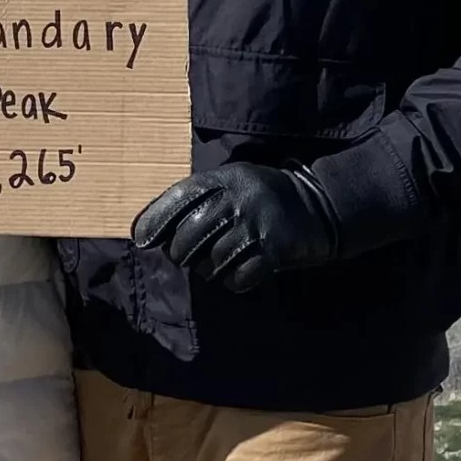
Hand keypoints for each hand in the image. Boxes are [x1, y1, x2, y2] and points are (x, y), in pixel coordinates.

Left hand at [132, 162, 338, 292]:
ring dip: (209, 269)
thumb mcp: (232, 182)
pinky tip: (240, 271)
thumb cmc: (262, 197)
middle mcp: (238, 200)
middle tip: (189, 256)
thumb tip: (147, 228)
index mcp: (225, 179)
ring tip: (219, 262)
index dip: (155, 220)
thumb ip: (197, 199)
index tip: (142, 240)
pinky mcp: (274, 250)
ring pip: (211, 262)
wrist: (319, 205)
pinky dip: (233, 281)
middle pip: (189, 238)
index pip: (179, 198)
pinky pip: (238, 278)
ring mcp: (256, 225)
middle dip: (182, 253)